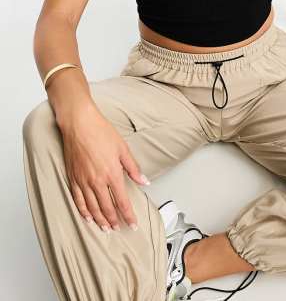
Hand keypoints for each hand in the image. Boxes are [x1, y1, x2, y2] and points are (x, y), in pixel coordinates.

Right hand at [60, 103, 149, 232]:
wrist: (79, 124)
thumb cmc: (101, 132)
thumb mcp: (123, 148)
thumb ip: (133, 168)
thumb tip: (144, 181)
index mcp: (112, 174)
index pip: (122, 201)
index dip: (128, 215)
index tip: (133, 224)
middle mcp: (97, 181)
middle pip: (107, 208)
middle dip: (114, 220)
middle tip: (119, 228)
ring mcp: (83, 181)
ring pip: (92, 208)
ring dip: (100, 220)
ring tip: (106, 228)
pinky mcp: (73, 178)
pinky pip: (78, 200)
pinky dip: (83, 211)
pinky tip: (88, 218)